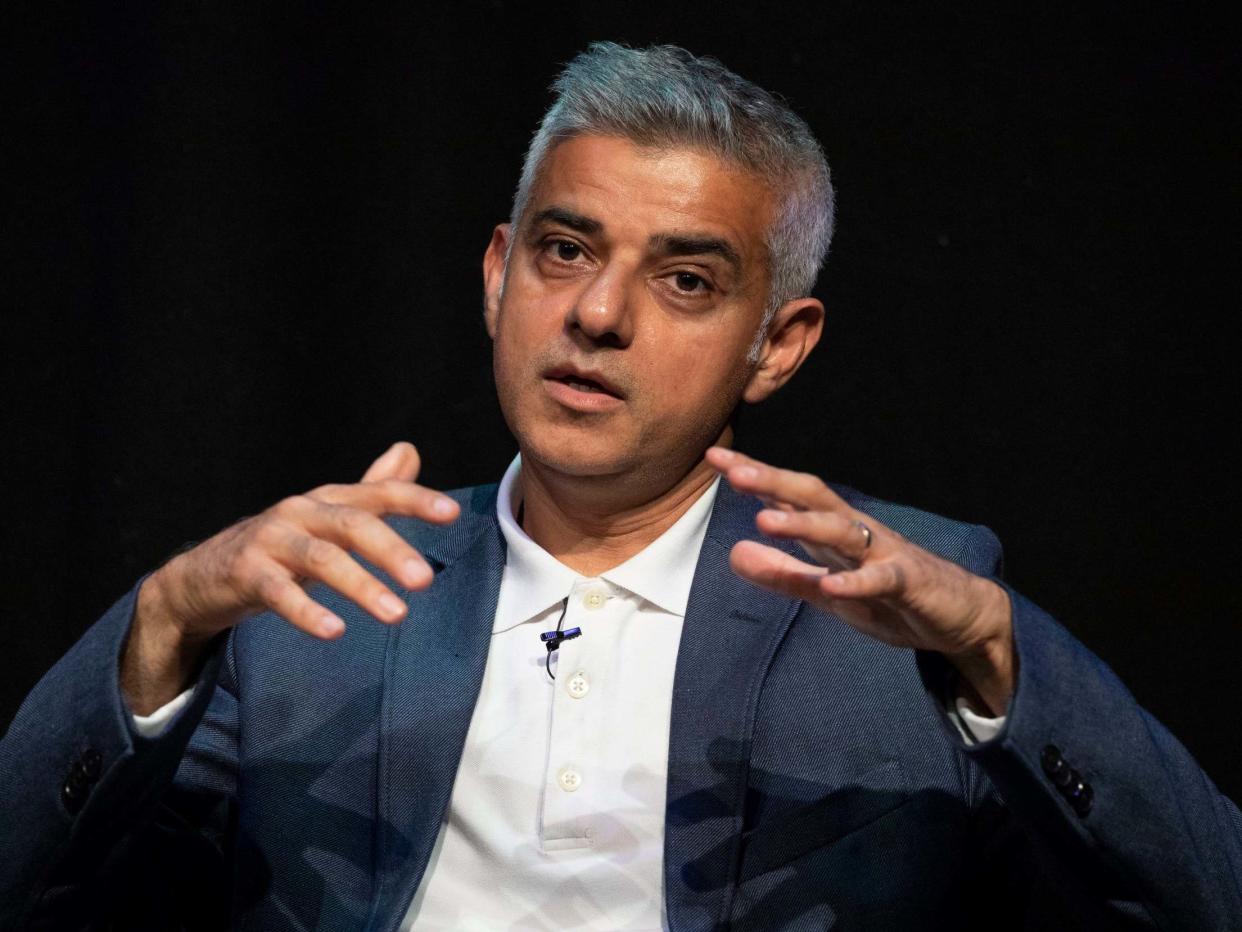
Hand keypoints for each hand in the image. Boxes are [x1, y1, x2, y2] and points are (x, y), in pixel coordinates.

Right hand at [123, 441, 458, 714]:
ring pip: (321, 559)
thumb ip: (371, 490)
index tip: (452, 513)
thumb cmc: (278, 546)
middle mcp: (300, 511)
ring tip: (396, 614)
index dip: (414, 499)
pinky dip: (306, 612)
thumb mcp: (326, 517)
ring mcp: (270, 539)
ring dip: (361, 586)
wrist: (203, 575)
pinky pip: (278, 592)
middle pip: (352, 524)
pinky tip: (334, 631)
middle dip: (391, 550)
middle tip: (425, 580)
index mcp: (327, 500)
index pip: (377, 494)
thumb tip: (409, 450)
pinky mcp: (245, 572)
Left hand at [705, 447, 1014, 715]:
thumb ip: (783, 575)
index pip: (788, 495)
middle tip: (733, 472)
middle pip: (813, 497)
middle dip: (773, 481)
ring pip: (842, 532)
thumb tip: (735, 554)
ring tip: (766, 521)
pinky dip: (855, 582)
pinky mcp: (909, 583)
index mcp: (833, 533)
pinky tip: (831, 585)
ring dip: (804, 525)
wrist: (959, 616)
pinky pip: (881, 579)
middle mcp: (857, 532)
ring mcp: (885, 554)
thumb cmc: (890, 597)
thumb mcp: (827, 592)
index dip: (753, 476)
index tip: (713, 456)